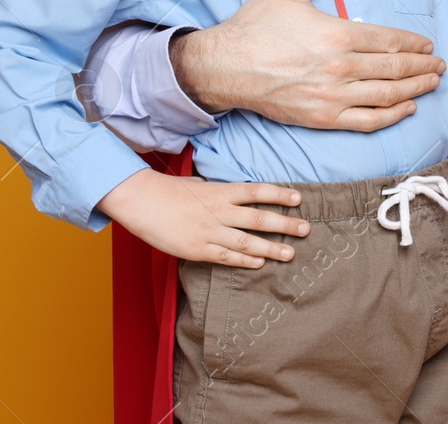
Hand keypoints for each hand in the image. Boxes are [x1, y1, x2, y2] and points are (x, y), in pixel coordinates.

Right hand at [98, 169, 309, 267]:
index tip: (299, 199)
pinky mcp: (198, 249)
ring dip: (271, 248)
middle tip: (306, 229)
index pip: (258, 191)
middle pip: (259, 218)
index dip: (280, 195)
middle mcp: (219, 211)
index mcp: (221, 191)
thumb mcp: (200, 184)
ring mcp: (210, 232)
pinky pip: (226, 257)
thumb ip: (220, 190)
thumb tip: (237, 193)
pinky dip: (244, 261)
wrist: (141, 202)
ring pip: (247, 242)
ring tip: (290, 253)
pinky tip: (260, 263)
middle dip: (285, 224)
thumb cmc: (170, 191)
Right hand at [172, 0, 444, 130]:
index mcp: (337, 35)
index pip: (391, 41)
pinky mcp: (322, 118)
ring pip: (387, 95)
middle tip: (440, 66)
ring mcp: (332, 96)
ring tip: (432, 84)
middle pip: (396, 69)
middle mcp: (341, 68)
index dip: (415, 44)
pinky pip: (367, 121)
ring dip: (416, 90)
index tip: (429, 45)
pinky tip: (407, 109)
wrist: (223, 67)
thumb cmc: (255, 26)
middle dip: (424, 67)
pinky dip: (392, 116)